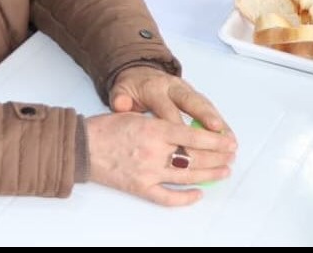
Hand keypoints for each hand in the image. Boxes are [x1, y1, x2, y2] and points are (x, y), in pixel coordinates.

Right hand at [85, 109, 234, 205]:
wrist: (82, 146)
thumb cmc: (104, 128)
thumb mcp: (133, 115)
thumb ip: (158, 122)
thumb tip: (186, 131)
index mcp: (151, 129)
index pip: (191, 136)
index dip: (214, 140)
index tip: (228, 141)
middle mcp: (153, 152)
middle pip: (194, 157)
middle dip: (217, 156)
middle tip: (230, 155)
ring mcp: (148, 172)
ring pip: (187, 176)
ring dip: (209, 174)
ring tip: (224, 171)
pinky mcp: (141, 187)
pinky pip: (168, 197)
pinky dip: (185, 198)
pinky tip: (198, 194)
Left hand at [109, 65, 230, 134]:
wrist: (140, 74)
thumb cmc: (132, 89)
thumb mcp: (121, 91)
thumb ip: (120, 98)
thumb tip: (120, 104)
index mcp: (155, 87)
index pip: (165, 107)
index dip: (174, 123)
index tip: (181, 140)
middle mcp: (174, 87)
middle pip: (191, 101)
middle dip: (205, 115)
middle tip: (217, 130)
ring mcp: (187, 91)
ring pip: (205, 105)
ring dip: (219, 122)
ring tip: (230, 140)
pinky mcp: (196, 97)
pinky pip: (211, 109)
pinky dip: (221, 123)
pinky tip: (229, 138)